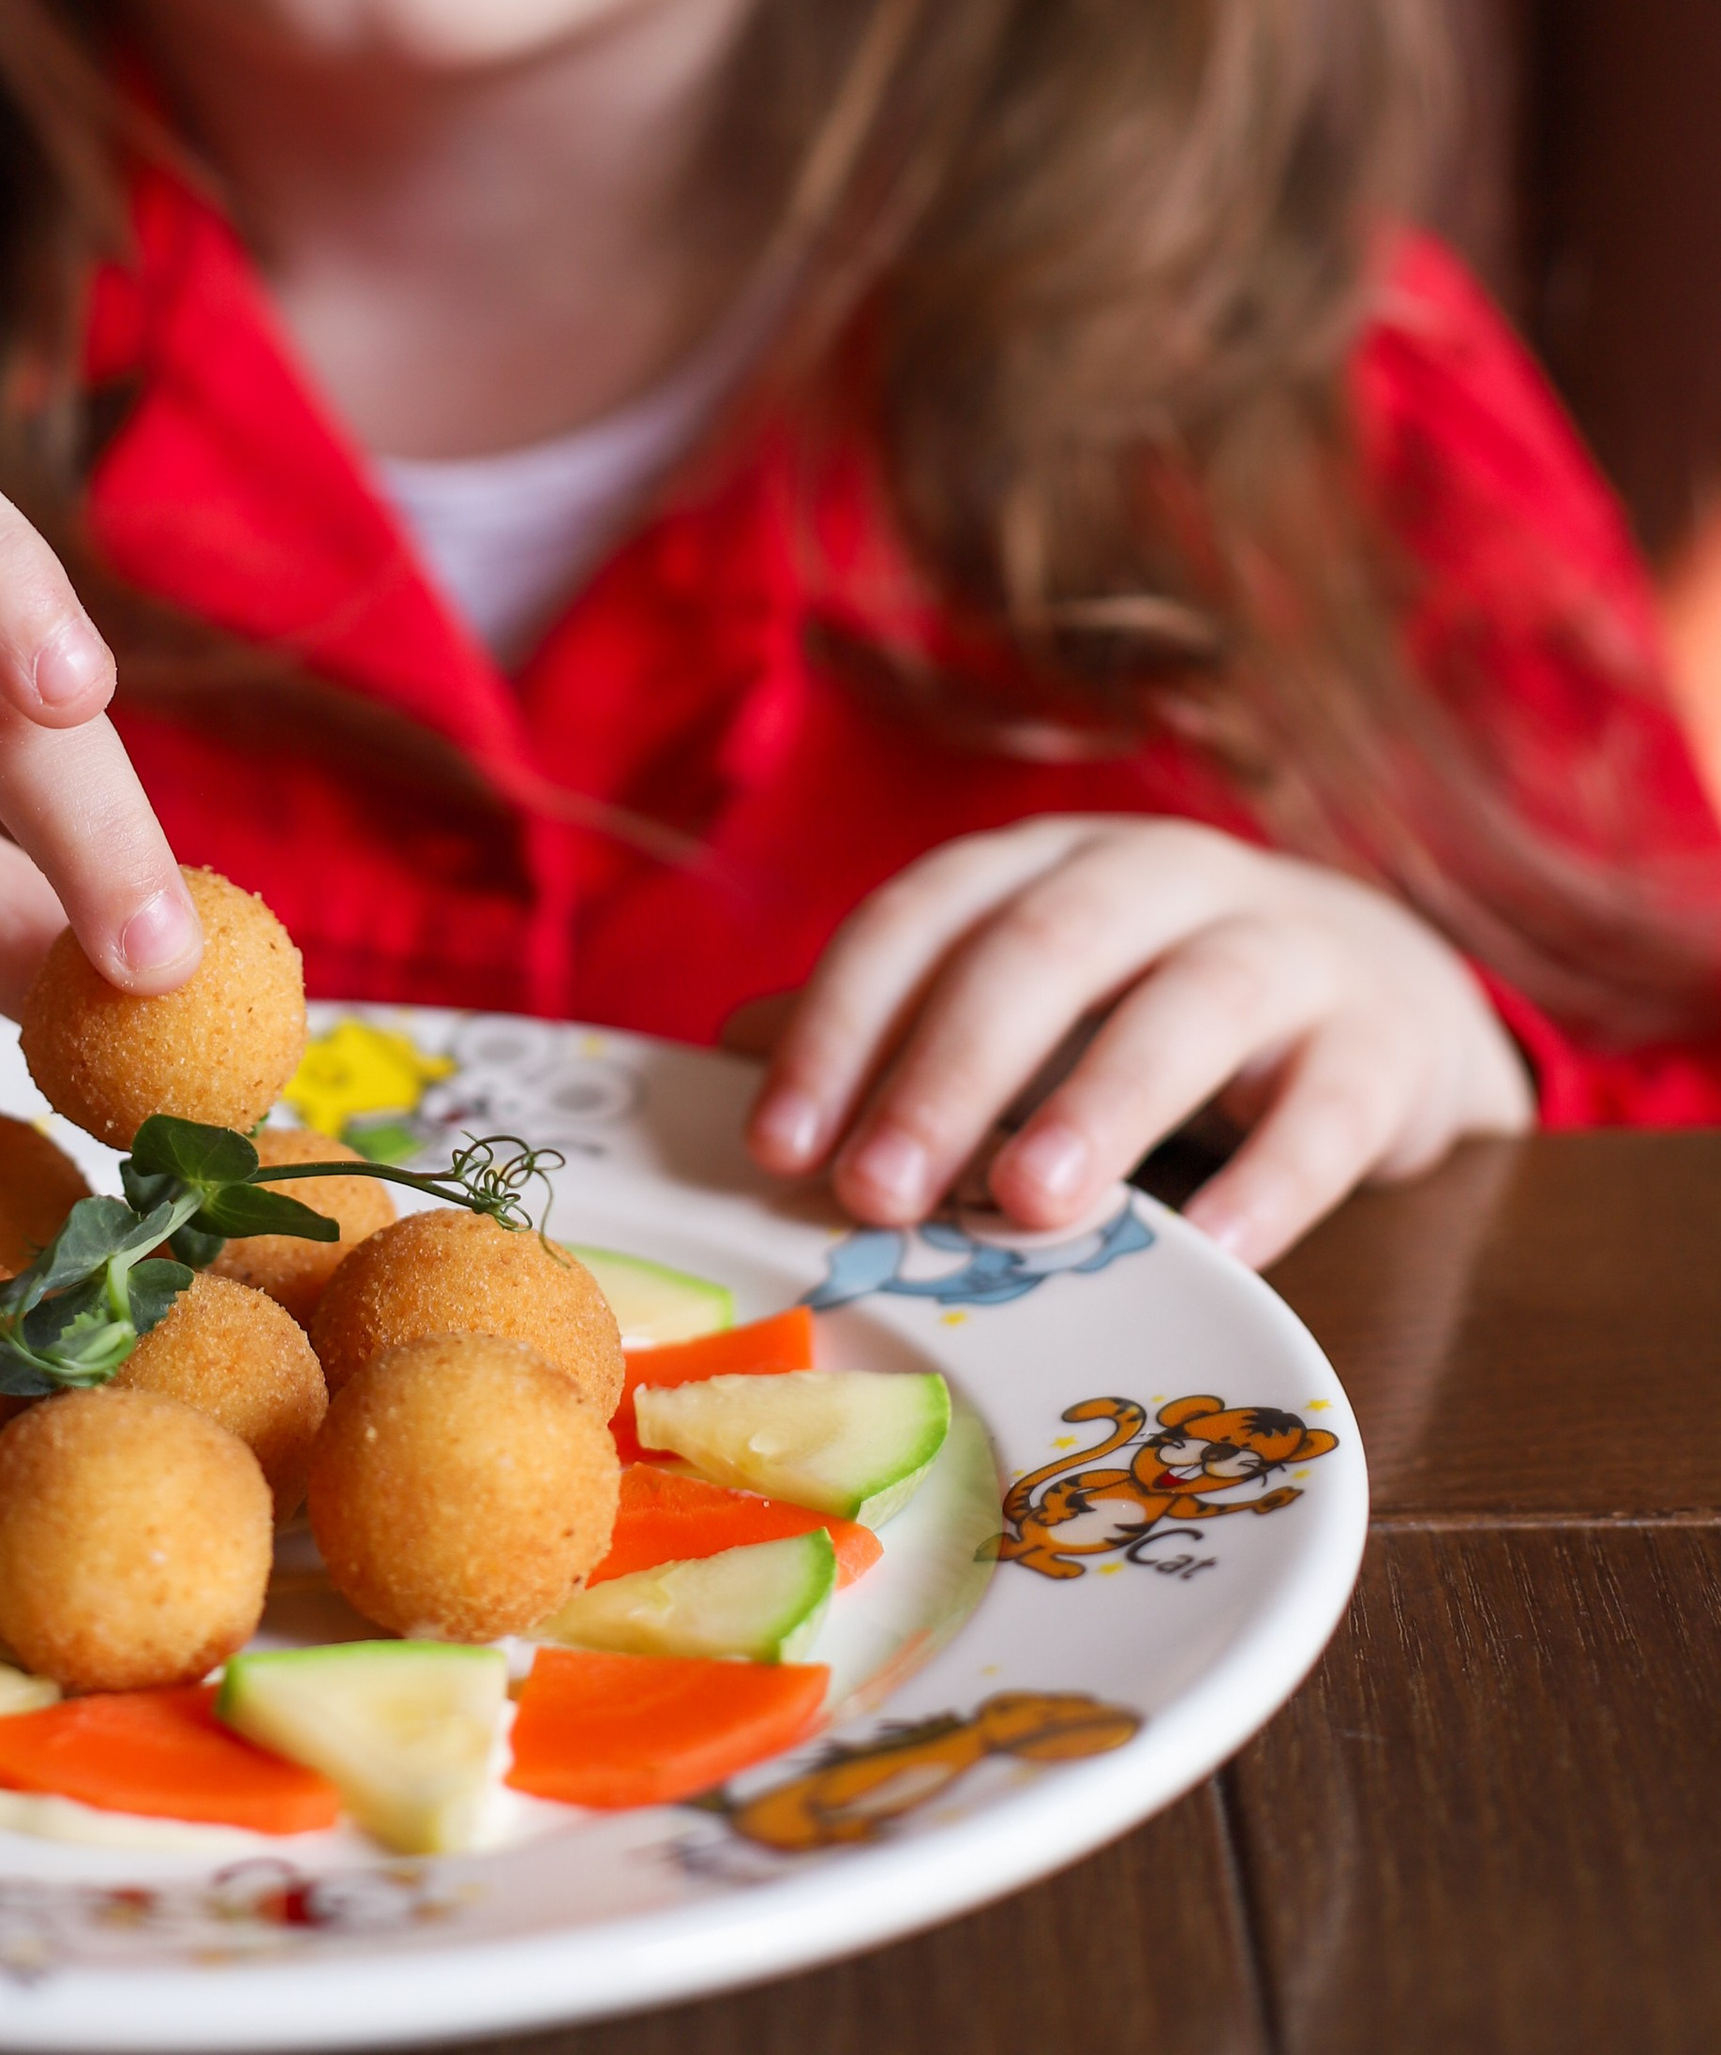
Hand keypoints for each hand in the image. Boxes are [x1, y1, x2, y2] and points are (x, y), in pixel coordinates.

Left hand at [734, 816, 1533, 1266]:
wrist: (1387, 1002)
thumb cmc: (1156, 1011)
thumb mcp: (1027, 1006)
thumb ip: (900, 1028)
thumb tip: (730, 1058)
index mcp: (1046, 864)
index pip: (924, 915)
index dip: (845, 1021)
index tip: (778, 1143)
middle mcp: (1159, 876)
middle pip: (1043, 944)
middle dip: (949, 1067)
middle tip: (875, 1189)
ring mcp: (1288, 945)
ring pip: (1193, 998)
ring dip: (1102, 1096)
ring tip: (1027, 1202)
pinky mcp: (1384, 1041)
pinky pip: (1330, 1104)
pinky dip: (1271, 1176)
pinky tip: (1214, 1252)